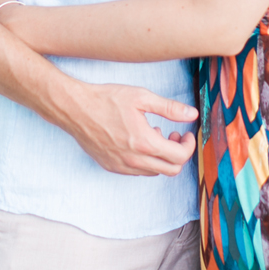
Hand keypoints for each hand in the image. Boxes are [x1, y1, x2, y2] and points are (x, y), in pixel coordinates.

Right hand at [55, 81, 197, 176]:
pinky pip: (137, 172)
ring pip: (154, 172)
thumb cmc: (106, 100)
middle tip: (173, 135)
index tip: (186, 134)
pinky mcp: (111, 166)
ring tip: (153, 135)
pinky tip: (137, 142)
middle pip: (171, 170)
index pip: (180, 156)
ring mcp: (122, 166)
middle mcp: (134, 160)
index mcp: (145, 143)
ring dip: (161, 157)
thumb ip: (169, 108)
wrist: (75, 108)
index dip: (188, 145)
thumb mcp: (141, 97)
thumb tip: (193, 114)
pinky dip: (145, 161)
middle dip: (178, 153)